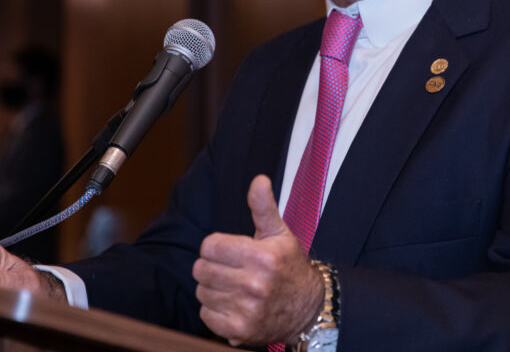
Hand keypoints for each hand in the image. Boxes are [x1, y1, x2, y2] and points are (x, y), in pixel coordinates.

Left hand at [193, 175, 322, 345]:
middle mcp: (254, 284)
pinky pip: (206, 315)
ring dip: (213, 288)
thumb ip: (263, 206)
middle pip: (201, 269)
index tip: (230, 251)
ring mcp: (247, 309)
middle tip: (230, 269)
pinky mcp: (240, 330)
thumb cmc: (289, 266)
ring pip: (202, 292)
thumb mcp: (279, 233)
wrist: (307, 308)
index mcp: (262, 257)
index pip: (209, 246)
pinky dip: (214, 310)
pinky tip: (232, 304)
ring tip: (233, 287)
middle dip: (212, 267)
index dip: (217, 246)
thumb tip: (258, 180)